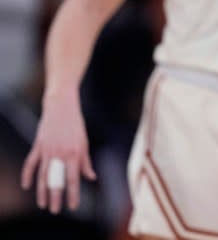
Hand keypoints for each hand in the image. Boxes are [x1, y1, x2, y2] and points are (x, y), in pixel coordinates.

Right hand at [21, 93, 95, 212]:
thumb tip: (91, 177)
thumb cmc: (75, 125)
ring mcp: (47, 149)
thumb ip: (85, 161)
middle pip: (56, 180)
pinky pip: (30, 163)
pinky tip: (27, 186)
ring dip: (42, 191)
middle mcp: (60, 153)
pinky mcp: (38, 145)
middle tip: (55, 211)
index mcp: (75, 153)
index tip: (72, 206)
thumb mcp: (84, 142)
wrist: (61, 105)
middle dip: (56, 197)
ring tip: (42, 204)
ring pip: (43, 175)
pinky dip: (27, 175)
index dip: (73, 194)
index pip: (74, 179)